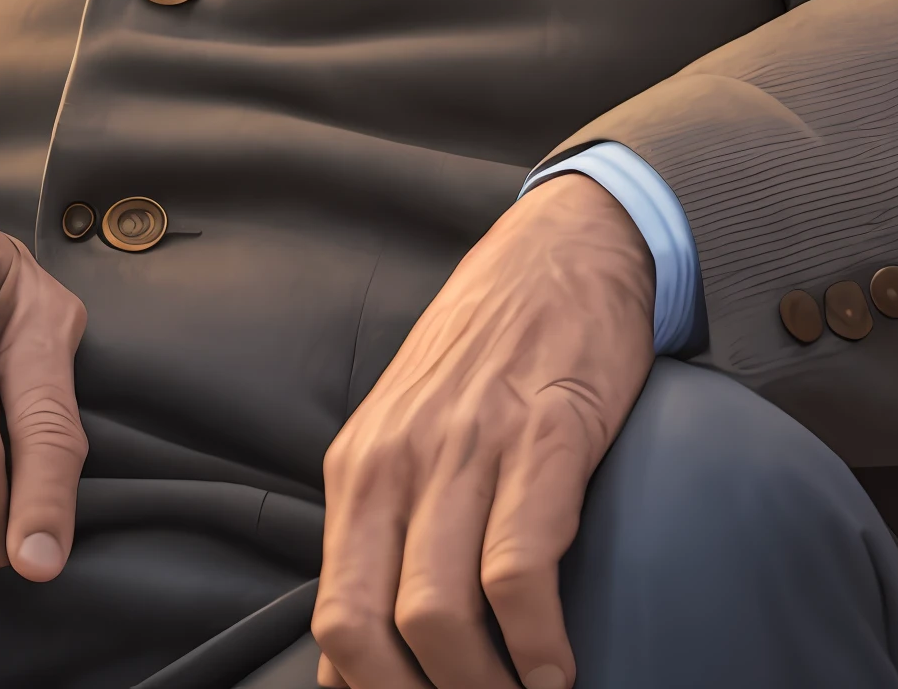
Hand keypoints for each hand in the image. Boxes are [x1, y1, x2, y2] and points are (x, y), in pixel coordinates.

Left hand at [313, 174, 655, 688]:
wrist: (561, 249)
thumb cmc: (490, 352)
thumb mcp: (412, 431)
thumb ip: (386, 526)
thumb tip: (363, 651)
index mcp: (360, 466)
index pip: (335, 617)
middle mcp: (400, 459)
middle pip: (372, 629)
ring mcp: (470, 448)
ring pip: (439, 614)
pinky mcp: (545, 438)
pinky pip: (520, 571)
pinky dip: (540, 645)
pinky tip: (562, 667)